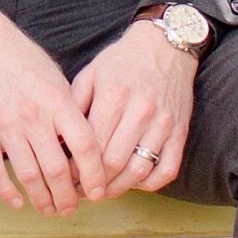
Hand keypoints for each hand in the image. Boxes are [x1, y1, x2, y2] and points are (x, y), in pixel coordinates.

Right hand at [0, 7, 107, 214]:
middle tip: (72, 208)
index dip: (95, 175)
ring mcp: (6, 125)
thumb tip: (87, 150)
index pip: (85, 147)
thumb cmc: (25, 61)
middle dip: (68, 197)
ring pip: (28, 175)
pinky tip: (18, 201)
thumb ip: (72, 113)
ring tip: (49, 210)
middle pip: (57, 169)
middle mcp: (33, 115)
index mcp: (58, 101)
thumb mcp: (57, 80)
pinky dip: (7, 191)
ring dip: (41, 200)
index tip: (99, 191)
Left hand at [67, 21, 195, 195]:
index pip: (91, 145)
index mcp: (114, 96)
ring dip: (118, 188)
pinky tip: (133, 182)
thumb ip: (74, 104)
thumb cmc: (123, 60)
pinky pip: (167, 169)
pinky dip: (149, 183)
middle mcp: (140, 111)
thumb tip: (57, 137)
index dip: (76, 167)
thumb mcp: (91, 73)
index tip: (65, 176)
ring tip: (103, 192)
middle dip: (93, 183)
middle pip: (113, 163)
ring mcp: (163, 124)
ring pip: (139, 171)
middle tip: (81, 190)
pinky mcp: (180, 131)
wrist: (165, 46)